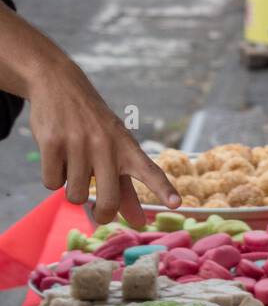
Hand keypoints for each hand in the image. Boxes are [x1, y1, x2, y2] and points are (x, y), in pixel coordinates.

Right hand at [27, 57, 179, 225]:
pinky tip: (57, 156)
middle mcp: (106, 145)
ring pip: (76, 196)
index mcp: (127, 148)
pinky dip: (53, 177)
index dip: (163, 189)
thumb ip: (127, 190)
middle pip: (107, 201)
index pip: (149, 171)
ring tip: (73, 164)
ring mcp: (78, 142)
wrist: (58, 83)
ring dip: (72, 190)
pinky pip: (52, 183)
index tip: (176, 203)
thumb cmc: (93, 125)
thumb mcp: (115, 151)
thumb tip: (139, 222)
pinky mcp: (52, 142)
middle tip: (98, 210)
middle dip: (101, 214)